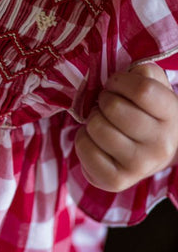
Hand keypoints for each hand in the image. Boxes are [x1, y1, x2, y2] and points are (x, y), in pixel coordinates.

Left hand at [75, 63, 177, 191]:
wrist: (150, 150)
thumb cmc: (145, 109)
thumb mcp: (152, 84)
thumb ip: (142, 70)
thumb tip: (126, 72)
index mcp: (171, 114)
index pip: (142, 89)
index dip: (119, 81)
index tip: (115, 85)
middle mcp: (161, 144)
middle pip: (114, 108)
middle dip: (103, 100)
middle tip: (107, 106)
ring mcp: (140, 166)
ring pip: (97, 127)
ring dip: (92, 119)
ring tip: (103, 122)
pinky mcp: (117, 181)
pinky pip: (85, 149)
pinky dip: (82, 139)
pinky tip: (95, 141)